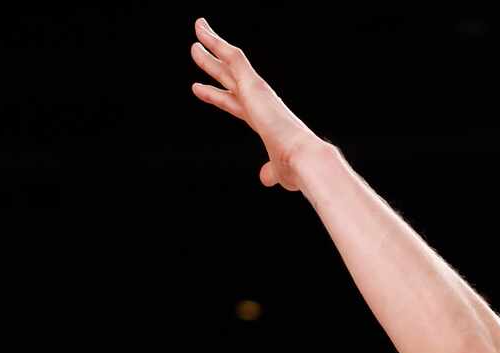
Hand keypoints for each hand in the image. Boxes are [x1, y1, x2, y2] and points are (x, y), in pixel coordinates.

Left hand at [190, 18, 322, 189]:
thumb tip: (266, 178)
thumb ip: (270, 172)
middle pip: (228, 78)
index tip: (197, 87)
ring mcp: (256, 91)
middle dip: (211, 64)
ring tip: (197, 27)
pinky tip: (203, 34)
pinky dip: (218, 44)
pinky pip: (234, 58)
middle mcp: (258, 101)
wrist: (304, 158)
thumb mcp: (278, 173)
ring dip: (212, 44)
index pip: (233, 103)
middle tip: (195, 49)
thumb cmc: (295, 168)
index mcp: (261, 120)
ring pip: (229, 61)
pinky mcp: (255, 84)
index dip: (215, 95)